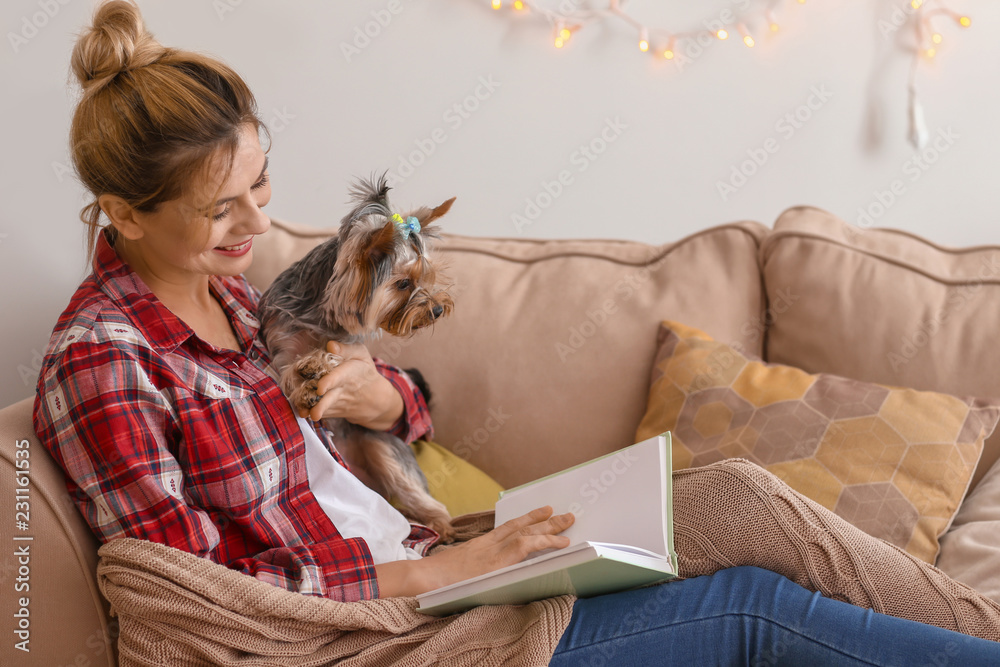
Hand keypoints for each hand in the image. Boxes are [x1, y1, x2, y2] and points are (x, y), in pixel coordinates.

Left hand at [300, 341, 403, 430]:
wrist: (376, 400)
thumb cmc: (365, 372)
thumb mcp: (361, 355)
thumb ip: (346, 349)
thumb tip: (330, 346)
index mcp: (350, 373)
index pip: (338, 378)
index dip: (329, 382)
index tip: (320, 388)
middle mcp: (343, 390)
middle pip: (331, 400)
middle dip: (322, 406)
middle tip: (314, 414)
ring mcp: (338, 403)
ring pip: (324, 409)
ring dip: (311, 410)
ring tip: (303, 413)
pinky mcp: (333, 412)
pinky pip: (321, 413)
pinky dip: (310, 412)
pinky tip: (303, 410)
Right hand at [374, 506, 574, 596]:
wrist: (422, 577)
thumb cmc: (433, 579)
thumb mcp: (455, 571)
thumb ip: (469, 570)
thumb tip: (475, 577)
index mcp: (479, 546)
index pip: (507, 528)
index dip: (525, 521)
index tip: (541, 513)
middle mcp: (488, 544)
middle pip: (520, 527)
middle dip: (543, 521)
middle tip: (562, 514)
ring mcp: (494, 550)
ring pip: (527, 534)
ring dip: (550, 528)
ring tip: (568, 522)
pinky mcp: (499, 561)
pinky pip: (527, 547)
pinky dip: (545, 542)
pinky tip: (560, 543)